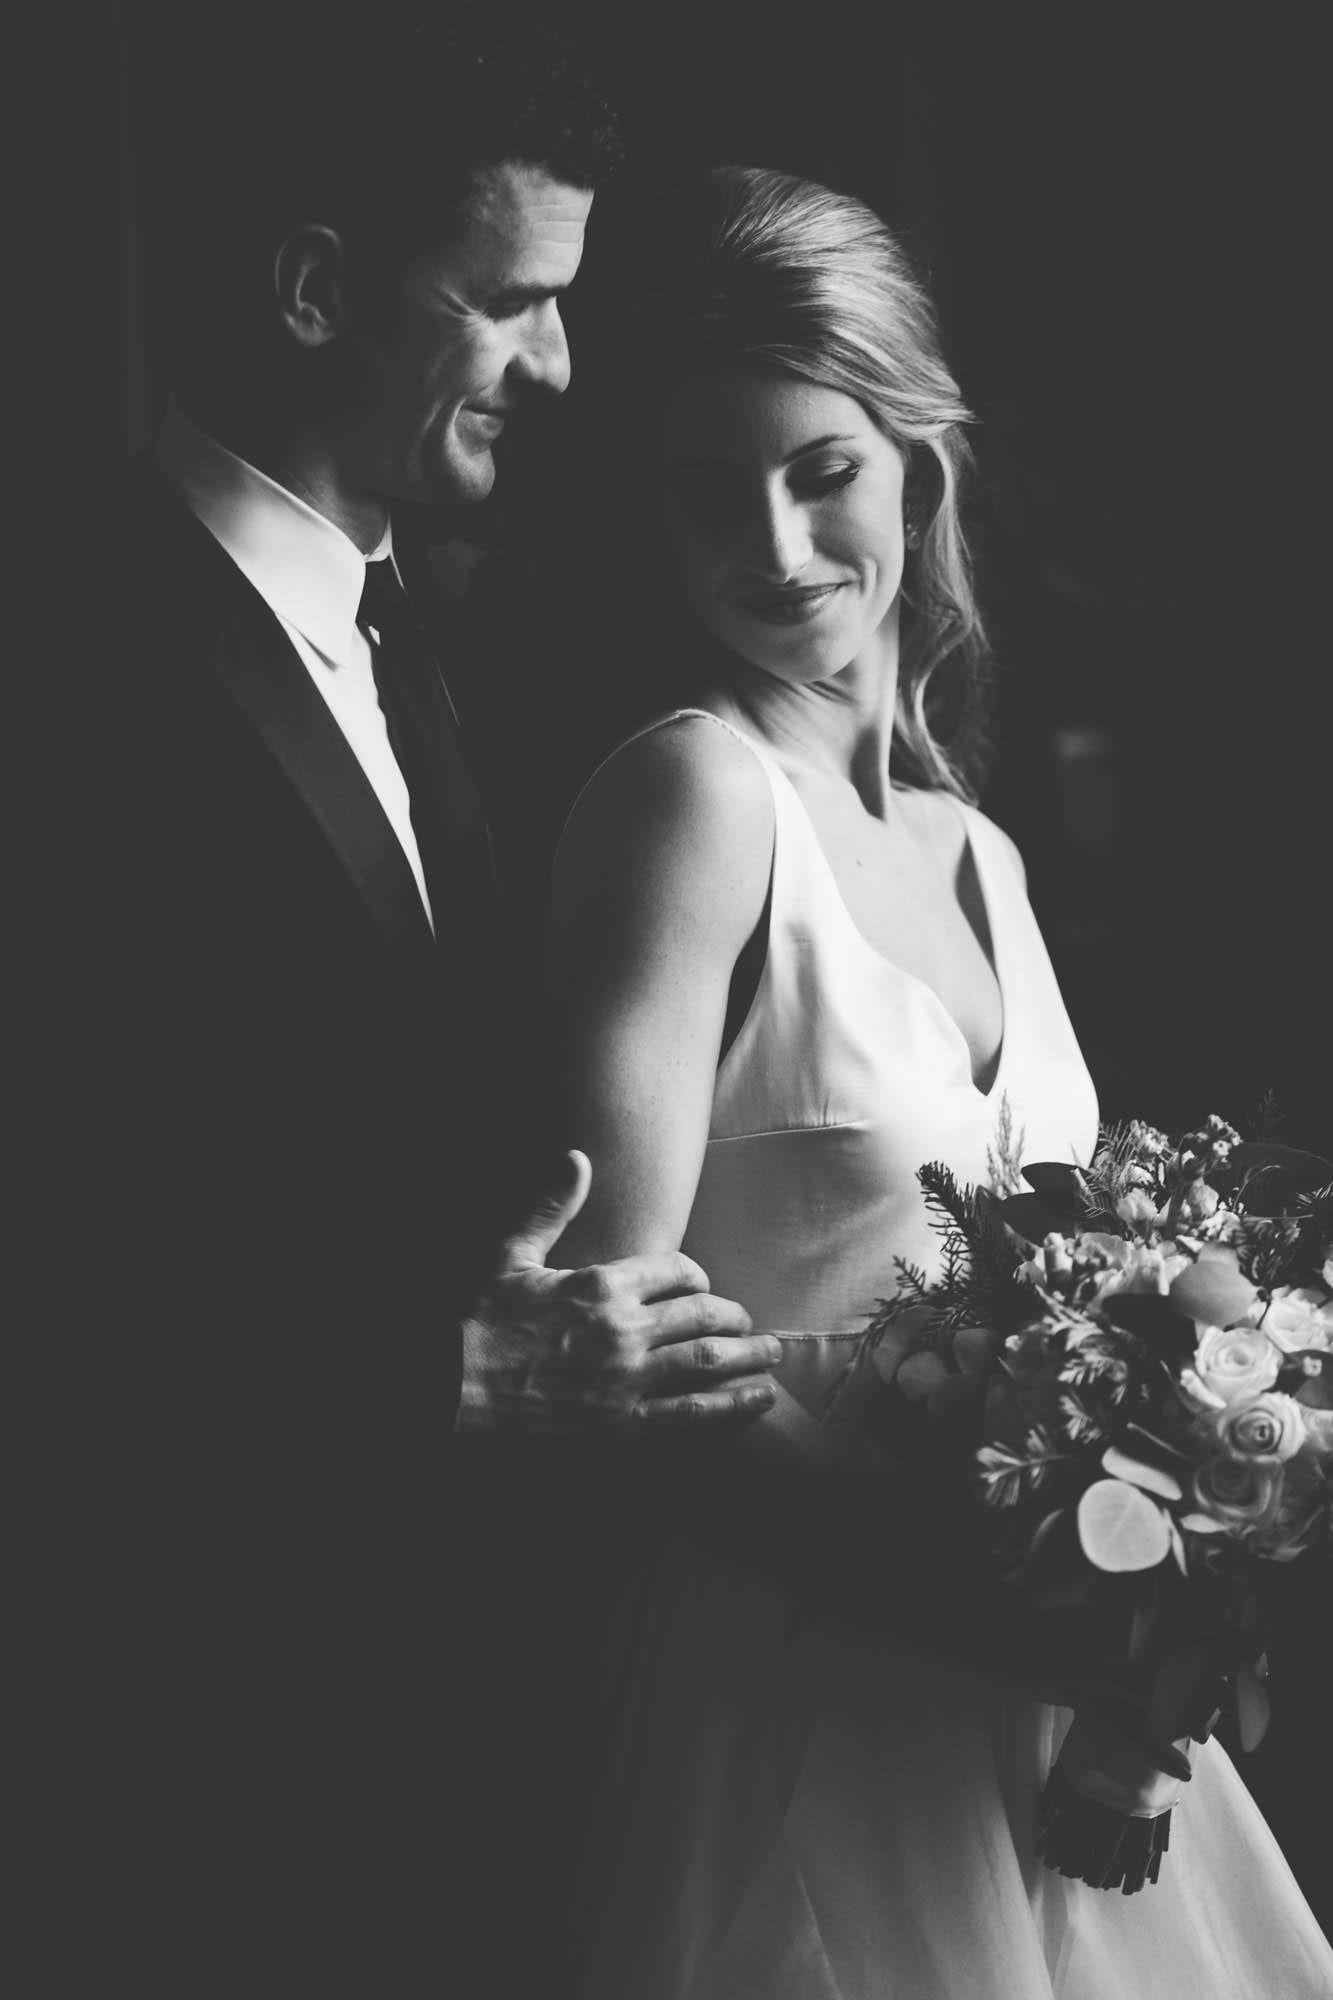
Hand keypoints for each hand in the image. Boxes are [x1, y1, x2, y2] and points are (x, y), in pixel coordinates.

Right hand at [456, 1151, 780, 1439]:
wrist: (455, 1390)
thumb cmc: (480, 1322)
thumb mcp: (510, 1255)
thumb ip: (551, 1205)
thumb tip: (577, 1155)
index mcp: (601, 1282)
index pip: (677, 1270)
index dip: (699, 1278)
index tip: (703, 1287)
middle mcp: (623, 1327)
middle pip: (704, 1313)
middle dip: (734, 1316)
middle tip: (749, 1324)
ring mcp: (627, 1378)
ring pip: (710, 1360)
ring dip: (750, 1357)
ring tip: (772, 1357)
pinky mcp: (624, 1425)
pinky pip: (694, 1414)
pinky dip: (733, 1407)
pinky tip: (758, 1401)